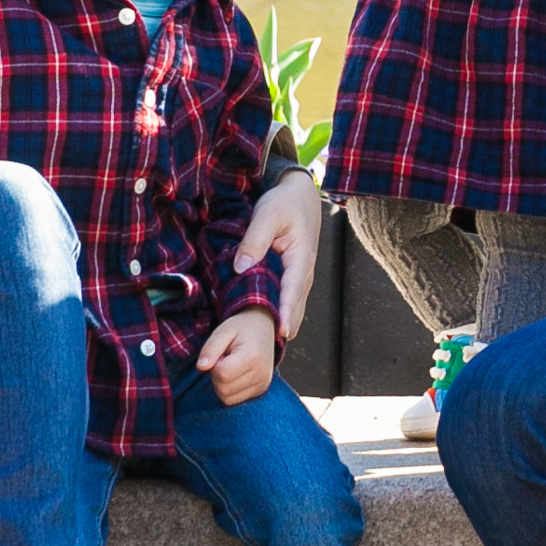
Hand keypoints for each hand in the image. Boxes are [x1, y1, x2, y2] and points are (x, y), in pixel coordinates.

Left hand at [198, 309, 278, 405]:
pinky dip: (229, 390)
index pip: (222, 374)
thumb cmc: (241, 328)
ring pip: (227, 398)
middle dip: (217, 376)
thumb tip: (201, 367)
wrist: (263, 327)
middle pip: (223, 389)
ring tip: (230, 366)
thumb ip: (210, 348)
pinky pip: (234, 400)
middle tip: (225, 359)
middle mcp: (261, 374)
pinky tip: (235, 374)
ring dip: (222, 384)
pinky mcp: (260, 390)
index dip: (214, 365)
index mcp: (252, 357)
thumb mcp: (223, 331)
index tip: (221, 354)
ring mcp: (262, 384)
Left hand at [237, 168, 324, 340]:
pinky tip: (268, 326)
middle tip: (270, 351)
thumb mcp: (267, 214)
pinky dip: (281, 313)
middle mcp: (303, 271)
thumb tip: (241, 266)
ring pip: (293, 304)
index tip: (282, 332)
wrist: (300, 195)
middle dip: (285, 326)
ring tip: (268, 346)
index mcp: (300, 258)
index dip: (287, 312)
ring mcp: (300, 274)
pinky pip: (288, 298)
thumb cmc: (285, 203)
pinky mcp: (292, 274)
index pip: (293, 290)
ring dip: (283, 323)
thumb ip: (254, 240)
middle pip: (296, 305)